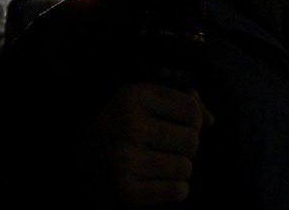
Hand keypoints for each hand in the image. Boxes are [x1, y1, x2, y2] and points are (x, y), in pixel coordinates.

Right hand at [89, 82, 213, 206]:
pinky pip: (178, 191)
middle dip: (185, 146)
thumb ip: (182, 102)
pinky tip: (158, 180)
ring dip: (178, 168)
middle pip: (193, 142)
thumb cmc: (122, 124)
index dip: (192, 120)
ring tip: (157, 163)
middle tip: (164, 147)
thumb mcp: (146, 101)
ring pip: (186, 168)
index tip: (176, 124)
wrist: (78, 160)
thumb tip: (210, 120)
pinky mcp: (126, 191)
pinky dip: (175, 189)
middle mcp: (129, 126)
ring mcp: (126, 160)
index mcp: (134, 97)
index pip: (192, 111)